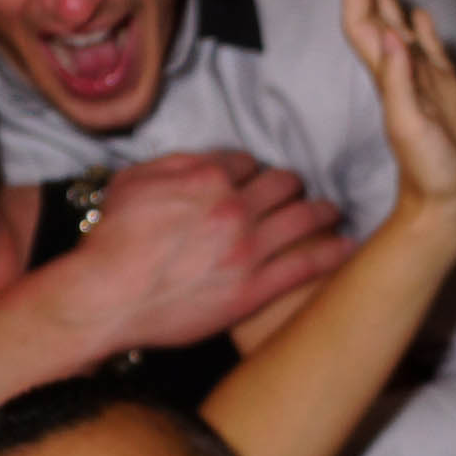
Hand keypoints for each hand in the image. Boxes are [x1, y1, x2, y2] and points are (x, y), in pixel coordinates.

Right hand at [71, 152, 349, 352]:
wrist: (106, 296)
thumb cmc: (111, 241)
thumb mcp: (132, 182)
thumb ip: (172, 164)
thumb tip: (200, 160)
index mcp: (208, 176)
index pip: (246, 162)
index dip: (251, 171)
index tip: (254, 180)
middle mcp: (235, 207)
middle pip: (283, 183)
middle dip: (291, 185)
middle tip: (297, 192)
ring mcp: (248, 249)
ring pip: (303, 217)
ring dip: (322, 211)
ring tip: (332, 212)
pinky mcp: (252, 290)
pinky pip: (305, 265)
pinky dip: (332, 253)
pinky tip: (348, 247)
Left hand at [338, 0, 455, 238]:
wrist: (449, 205)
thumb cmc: (430, 174)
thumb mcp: (411, 127)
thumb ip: (399, 82)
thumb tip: (392, 35)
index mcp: (390, 79)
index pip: (365, 24)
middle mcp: (402, 75)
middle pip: (377, 20)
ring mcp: (425, 83)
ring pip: (401, 32)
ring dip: (389, 2)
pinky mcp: (446, 93)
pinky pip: (431, 52)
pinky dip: (424, 30)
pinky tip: (421, 17)